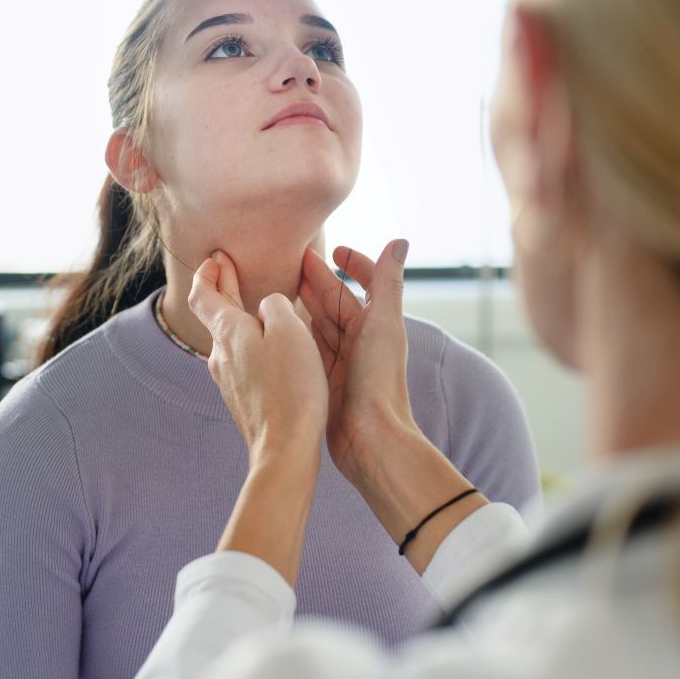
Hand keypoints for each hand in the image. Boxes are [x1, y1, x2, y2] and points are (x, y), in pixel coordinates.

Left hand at [188, 250, 328, 463]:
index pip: (204, 294)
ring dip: (236, 315)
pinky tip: (265, 346)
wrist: (284, 448)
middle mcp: (221, 355)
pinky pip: (241, 360)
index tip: (216, 257)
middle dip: (222, 286)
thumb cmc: (291, 386)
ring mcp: (229, 380)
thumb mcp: (289, 329)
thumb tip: (266, 306)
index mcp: (228, 332)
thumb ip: (275, 306)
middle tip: (226, 265)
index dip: (209, 272)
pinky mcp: (242, 400)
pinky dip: (248, 342)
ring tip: (251, 302)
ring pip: (229, 339)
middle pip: (215, 314)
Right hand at [298, 239, 418, 483]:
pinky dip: (297, 333)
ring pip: (320, 322)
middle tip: (292, 258)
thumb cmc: (378, 379)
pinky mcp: (324, 380)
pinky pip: (309, 348)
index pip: (366, 283)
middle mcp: (361, 340)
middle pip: (336, 300)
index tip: (335, 250)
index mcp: (378, 323)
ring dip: (305, 302)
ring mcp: (342, 360)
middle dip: (318, 279)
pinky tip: (280, 324)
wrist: (369, 437)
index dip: (354, 264)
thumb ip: (388, 282)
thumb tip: (400, 241)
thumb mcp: (383, 323)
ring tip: (280, 284)